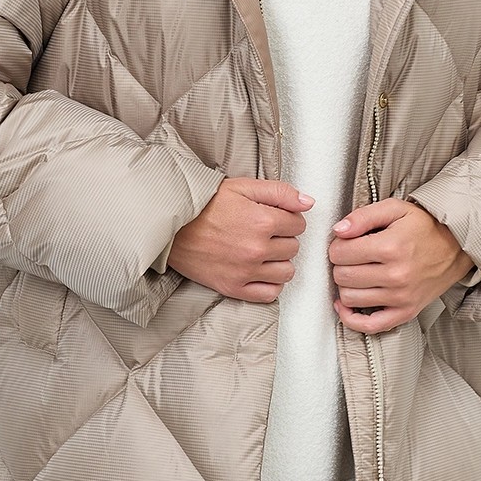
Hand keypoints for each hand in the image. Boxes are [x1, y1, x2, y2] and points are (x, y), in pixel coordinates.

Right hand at [167, 177, 313, 301]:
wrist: (171, 226)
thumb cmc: (205, 205)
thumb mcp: (243, 187)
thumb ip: (280, 192)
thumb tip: (308, 203)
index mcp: (262, 221)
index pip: (299, 225)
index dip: (289, 219)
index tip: (275, 217)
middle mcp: (257, 249)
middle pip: (293, 248)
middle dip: (284, 238)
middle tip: (265, 232)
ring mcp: (246, 272)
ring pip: (287, 272)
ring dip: (280, 261)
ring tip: (263, 252)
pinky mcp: (233, 288)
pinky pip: (269, 294)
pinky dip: (270, 283)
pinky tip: (260, 271)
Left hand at [329, 197, 474, 332]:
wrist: (457, 247)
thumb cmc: (425, 227)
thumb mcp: (395, 209)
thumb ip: (363, 216)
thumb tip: (338, 230)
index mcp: (391, 247)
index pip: (339, 253)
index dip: (337, 246)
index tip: (345, 243)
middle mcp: (395, 275)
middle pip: (342, 276)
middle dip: (340, 265)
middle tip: (351, 257)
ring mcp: (401, 297)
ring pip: (350, 298)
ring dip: (346, 286)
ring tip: (357, 274)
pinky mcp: (406, 312)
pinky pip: (369, 326)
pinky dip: (352, 318)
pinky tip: (347, 305)